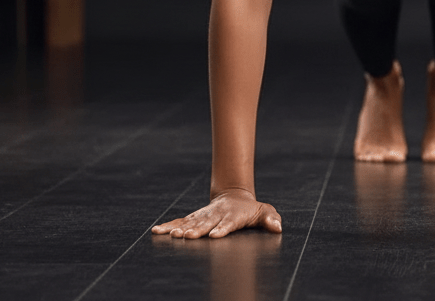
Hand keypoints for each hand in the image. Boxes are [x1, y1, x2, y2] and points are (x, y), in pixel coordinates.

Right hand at [152, 188, 281, 238]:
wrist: (234, 197)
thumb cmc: (250, 210)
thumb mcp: (263, 212)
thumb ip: (270, 219)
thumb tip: (278, 227)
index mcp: (232, 216)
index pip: (227, 224)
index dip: (222, 229)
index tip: (215, 235)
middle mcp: (216, 215)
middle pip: (206, 224)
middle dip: (197, 230)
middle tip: (187, 236)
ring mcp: (204, 216)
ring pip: (191, 222)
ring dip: (181, 228)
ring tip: (172, 235)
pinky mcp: (194, 218)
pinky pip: (180, 221)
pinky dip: (168, 226)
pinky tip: (156, 231)